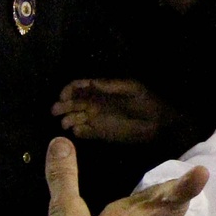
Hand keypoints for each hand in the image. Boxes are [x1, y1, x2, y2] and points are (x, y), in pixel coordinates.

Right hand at [52, 78, 179, 142]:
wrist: (159, 123)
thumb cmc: (147, 101)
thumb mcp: (130, 88)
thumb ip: (110, 85)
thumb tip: (90, 82)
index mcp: (101, 90)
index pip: (78, 87)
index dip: (68, 90)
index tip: (63, 96)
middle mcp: (95, 104)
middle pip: (73, 103)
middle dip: (62, 106)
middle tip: (56, 111)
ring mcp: (96, 119)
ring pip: (75, 118)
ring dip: (68, 119)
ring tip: (66, 124)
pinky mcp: (100, 134)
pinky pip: (84, 132)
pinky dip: (78, 131)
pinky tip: (77, 130)